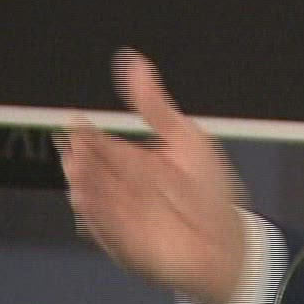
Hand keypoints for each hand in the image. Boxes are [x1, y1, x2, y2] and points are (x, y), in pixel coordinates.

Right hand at [56, 49, 249, 303]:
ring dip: (84, 185)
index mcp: (132, 161)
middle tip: (75, 146)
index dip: (87, 133)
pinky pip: (104, 228)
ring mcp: (118, 216)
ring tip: (79, 170)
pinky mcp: (121, 244)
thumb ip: (154, 105)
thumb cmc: (210, 189)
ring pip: (93, 198)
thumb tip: (131, 60)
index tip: (74, 120)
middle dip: (81, 159)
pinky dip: (96, 215)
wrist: (229, 239)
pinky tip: (87, 201)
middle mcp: (119, 188)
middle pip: (92, 170)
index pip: (102, 144)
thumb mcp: (186, 139)